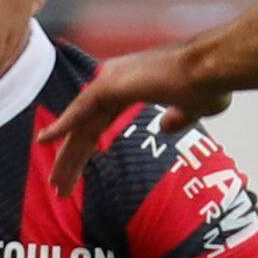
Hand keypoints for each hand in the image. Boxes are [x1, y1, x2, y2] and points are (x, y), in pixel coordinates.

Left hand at [38, 41, 224, 179]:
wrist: (212, 71)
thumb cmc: (209, 85)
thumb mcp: (193, 109)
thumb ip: (177, 118)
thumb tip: (165, 127)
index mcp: (133, 87)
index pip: (99, 124)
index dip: (87, 149)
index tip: (76, 173)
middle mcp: (116, 81)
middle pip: (85, 127)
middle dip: (73, 158)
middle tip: (58, 186)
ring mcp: (111, 80)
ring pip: (80, 124)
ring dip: (66, 154)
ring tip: (55, 182)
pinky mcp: (110, 84)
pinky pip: (79, 111)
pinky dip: (62, 126)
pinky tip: (45, 141)